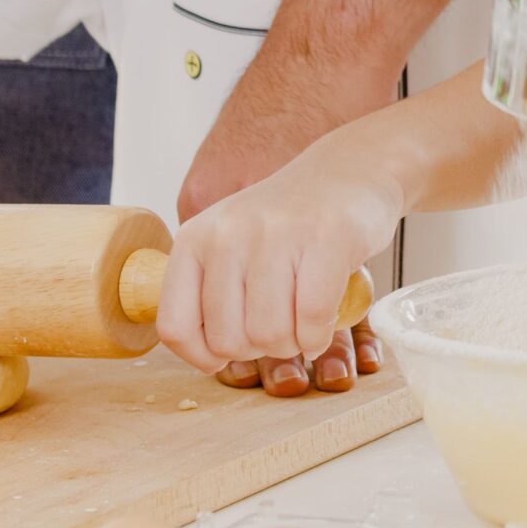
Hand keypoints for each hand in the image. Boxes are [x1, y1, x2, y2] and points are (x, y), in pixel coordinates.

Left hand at [156, 149, 397, 396]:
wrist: (351, 170)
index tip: (232, 349)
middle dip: (261, 349)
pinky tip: (326, 321)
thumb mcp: (232, 244)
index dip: (204, 356)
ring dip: (294, 343)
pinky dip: (321, 335)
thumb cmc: (290, 222)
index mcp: (195, 238)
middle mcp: (228, 233)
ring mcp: (277, 233)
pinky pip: (313, 319)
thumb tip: (209, 357)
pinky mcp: (327, 237)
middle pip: (228, 340)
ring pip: (270, 335)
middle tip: (283, 324)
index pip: (175, 328)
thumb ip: (211, 293)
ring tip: (305, 320)